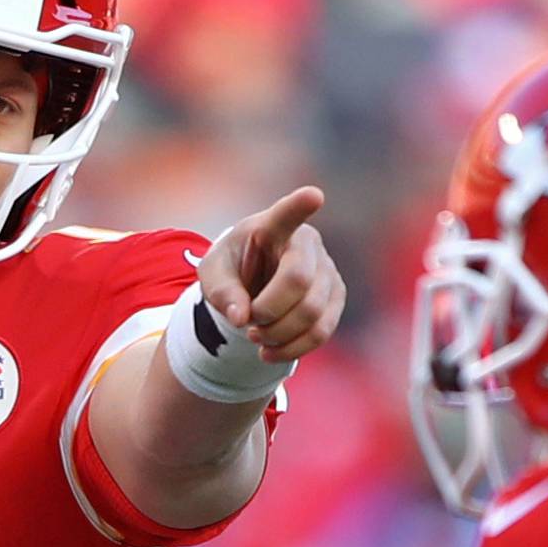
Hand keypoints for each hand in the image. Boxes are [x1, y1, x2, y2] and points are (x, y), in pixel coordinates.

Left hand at [195, 186, 344, 364]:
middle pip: (299, 281)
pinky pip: (322, 331)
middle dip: (268, 311)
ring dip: (278, 334)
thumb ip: (222, 292)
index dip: (300, 206)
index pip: (287, 215)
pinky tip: (270, 351)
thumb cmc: (231, 270)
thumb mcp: (212, 276)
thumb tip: (241, 317)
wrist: (251, 284)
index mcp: (272, 227)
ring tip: (255, 337)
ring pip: (313, 313)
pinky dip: (293, 349)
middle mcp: (308, 243)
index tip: (314, 195)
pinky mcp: (335, 298)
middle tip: (247, 321)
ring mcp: (328, 270)